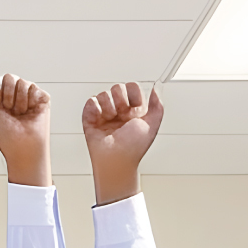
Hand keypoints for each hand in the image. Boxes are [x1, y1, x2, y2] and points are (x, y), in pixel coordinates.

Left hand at [0, 73, 50, 186]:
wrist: (21, 146)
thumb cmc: (4, 134)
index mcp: (0, 98)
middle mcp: (14, 95)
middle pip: (9, 77)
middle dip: (7, 95)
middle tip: (9, 110)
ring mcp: (28, 96)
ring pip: (21, 81)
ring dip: (18, 100)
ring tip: (20, 113)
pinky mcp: (41, 98)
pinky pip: (33, 87)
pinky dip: (29, 100)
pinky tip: (30, 112)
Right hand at [80, 82, 162, 205]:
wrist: (116, 160)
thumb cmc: (133, 148)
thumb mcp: (152, 125)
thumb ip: (157, 105)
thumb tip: (156, 87)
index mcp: (133, 110)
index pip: (132, 87)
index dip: (134, 96)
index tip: (135, 111)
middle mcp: (118, 110)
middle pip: (118, 87)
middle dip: (121, 100)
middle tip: (122, 116)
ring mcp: (104, 113)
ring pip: (104, 94)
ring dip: (109, 107)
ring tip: (110, 120)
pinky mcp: (90, 117)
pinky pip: (91, 101)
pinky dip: (96, 109)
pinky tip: (100, 119)